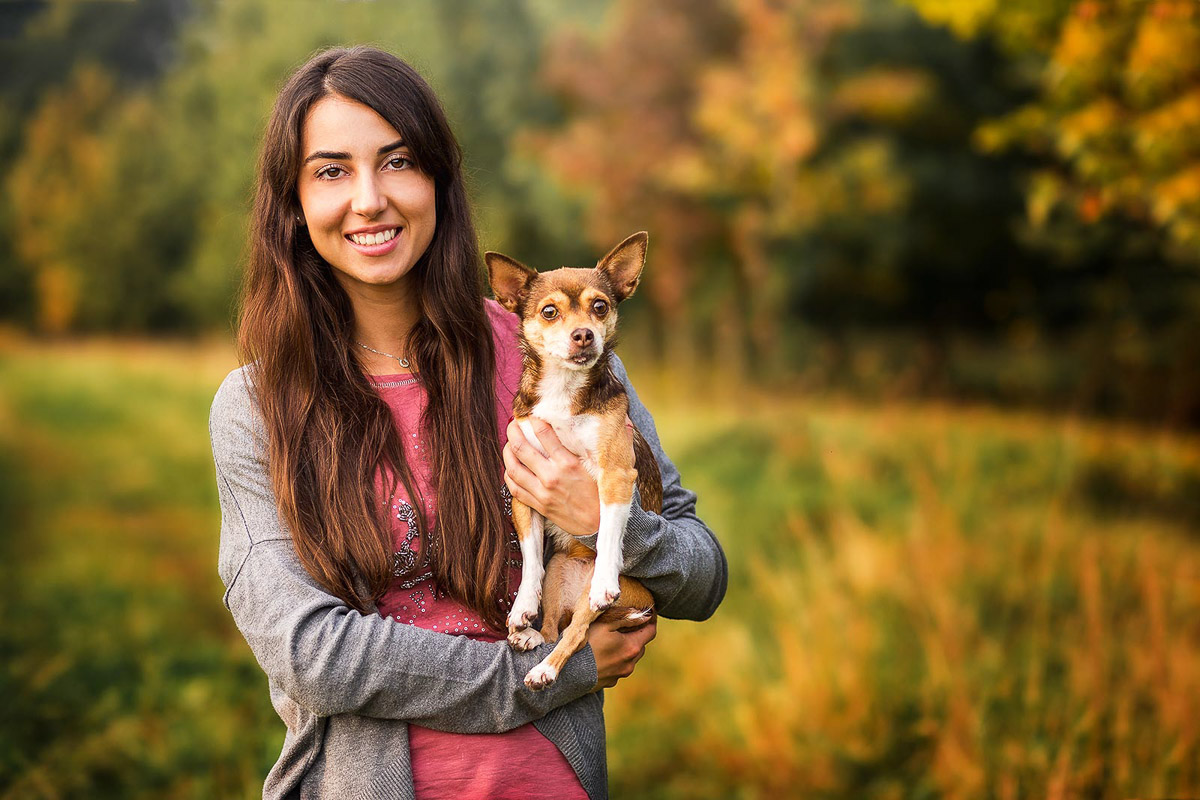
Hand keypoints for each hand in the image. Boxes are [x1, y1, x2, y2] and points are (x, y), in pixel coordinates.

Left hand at [503, 418, 599, 535]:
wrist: (597, 524)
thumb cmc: (599, 494)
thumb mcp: (595, 466)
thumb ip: (584, 447)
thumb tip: (588, 426)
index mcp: (568, 463)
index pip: (544, 434)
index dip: (535, 421)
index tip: (532, 416)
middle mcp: (552, 476)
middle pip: (522, 449)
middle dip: (514, 432)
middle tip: (513, 425)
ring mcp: (542, 492)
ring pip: (513, 469)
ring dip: (507, 453)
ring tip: (508, 445)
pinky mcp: (538, 505)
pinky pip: (515, 488)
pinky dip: (508, 475)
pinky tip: (510, 468)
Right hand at [587, 611, 656, 689]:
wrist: (570, 672)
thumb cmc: (587, 644)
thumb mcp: (605, 624)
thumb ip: (627, 618)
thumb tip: (645, 616)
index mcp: (632, 647)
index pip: (651, 631)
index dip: (651, 620)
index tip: (647, 613)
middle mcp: (630, 663)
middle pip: (641, 645)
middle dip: (636, 634)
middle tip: (625, 625)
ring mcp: (621, 674)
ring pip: (630, 658)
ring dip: (625, 648)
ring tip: (610, 640)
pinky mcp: (611, 682)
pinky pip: (619, 668)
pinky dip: (615, 660)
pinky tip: (601, 654)